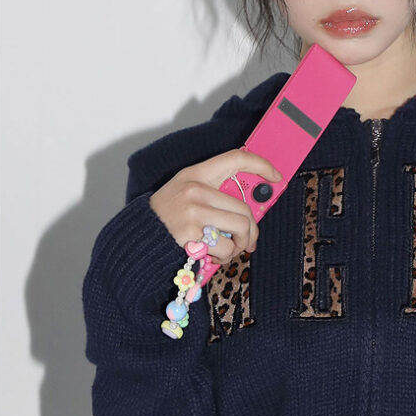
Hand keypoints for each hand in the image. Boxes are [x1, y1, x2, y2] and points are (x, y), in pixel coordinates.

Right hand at [149, 147, 282, 263]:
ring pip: (240, 228)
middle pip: (244, 209)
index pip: (235, 158)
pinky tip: (211, 256)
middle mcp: (195, 189)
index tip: (276, 177)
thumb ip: (215, 194)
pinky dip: (223, 257)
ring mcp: (194, 212)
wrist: (138, 237)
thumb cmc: (167, 216)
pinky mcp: (192, 235)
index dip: (261, 165)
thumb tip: (251, 209)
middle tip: (248, 242)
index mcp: (196, 174)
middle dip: (251, 232)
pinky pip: (224, 248)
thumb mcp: (186, 192)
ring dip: (240, 246)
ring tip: (229, 250)